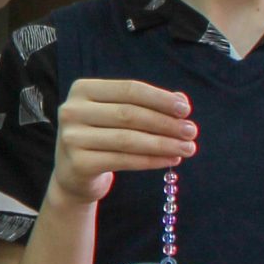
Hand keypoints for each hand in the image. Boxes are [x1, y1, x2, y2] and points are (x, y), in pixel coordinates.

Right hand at [46, 78, 194, 209]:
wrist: (74, 173)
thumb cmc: (101, 136)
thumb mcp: (118, 115)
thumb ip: (147, 104)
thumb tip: (181, 100)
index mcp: (82, 90)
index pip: (128, 90)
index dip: (160, 98)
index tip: (186, 110)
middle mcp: (72, 111)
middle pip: (129, 114)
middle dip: (165, 123)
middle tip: (191, 132)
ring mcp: (72, 138)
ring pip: (127, 139)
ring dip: (163, 143)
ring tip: (187, 148)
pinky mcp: (78, 163)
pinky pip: (123, 160)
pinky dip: (151, 160)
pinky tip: (170, 160)